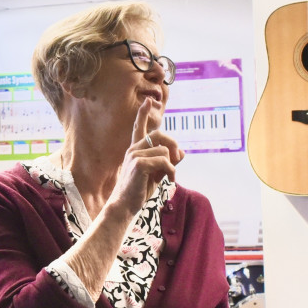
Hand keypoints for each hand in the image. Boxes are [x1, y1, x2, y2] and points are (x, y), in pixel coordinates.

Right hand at [110, 99, 183, 216]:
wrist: (126, 206)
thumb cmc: (140, 190)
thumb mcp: (158, 173)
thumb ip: (168, 161)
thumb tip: (182, 152)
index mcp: (136, 150)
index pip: (139, 128)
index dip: (143, 114)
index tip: (148, 101)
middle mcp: (133, 149)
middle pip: (160, 135)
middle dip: (173, 145)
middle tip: (178, 159)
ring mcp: (134, 155)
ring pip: (165, 151)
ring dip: (173, 166)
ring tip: (169, 177)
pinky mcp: (139, 164)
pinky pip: (165, 161)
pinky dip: (171, 172)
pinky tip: (169, 181)